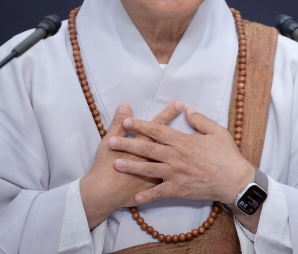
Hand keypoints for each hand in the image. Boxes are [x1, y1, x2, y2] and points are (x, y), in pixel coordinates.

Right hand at [80, 101, 184, 228]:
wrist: (102, 193)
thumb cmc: (104, 166)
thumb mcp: (109, 140)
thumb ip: (118, 123)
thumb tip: (125, 105)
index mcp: (143, 144)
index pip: (158, 126)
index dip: (169, 114)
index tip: (181, 104)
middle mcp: (153, 157)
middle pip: (169, 141)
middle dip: (184, 134)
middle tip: (195, 121)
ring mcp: (156, 173)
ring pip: (173, 161)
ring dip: (183, 153)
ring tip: (195, 143)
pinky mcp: (154, 188)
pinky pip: (169, 182)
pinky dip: (178, 178)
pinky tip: (188, 173)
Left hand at [109, 106, 254, 205]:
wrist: (234, 180)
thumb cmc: (227, 155)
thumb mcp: (217, 131)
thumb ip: (200, 120)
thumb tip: (188, 110)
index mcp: (183, 141)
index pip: (157, 130)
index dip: (141, 125)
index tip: (127, 122)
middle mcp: (175, 156)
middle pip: (147, 148)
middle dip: (128, 144)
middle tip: (111, 141)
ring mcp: (176, 174)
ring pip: (148, 169)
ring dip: (131, 166)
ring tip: (115, 164)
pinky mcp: (179, 189)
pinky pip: (160, 193)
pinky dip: (147, 195)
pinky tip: (135, 197)